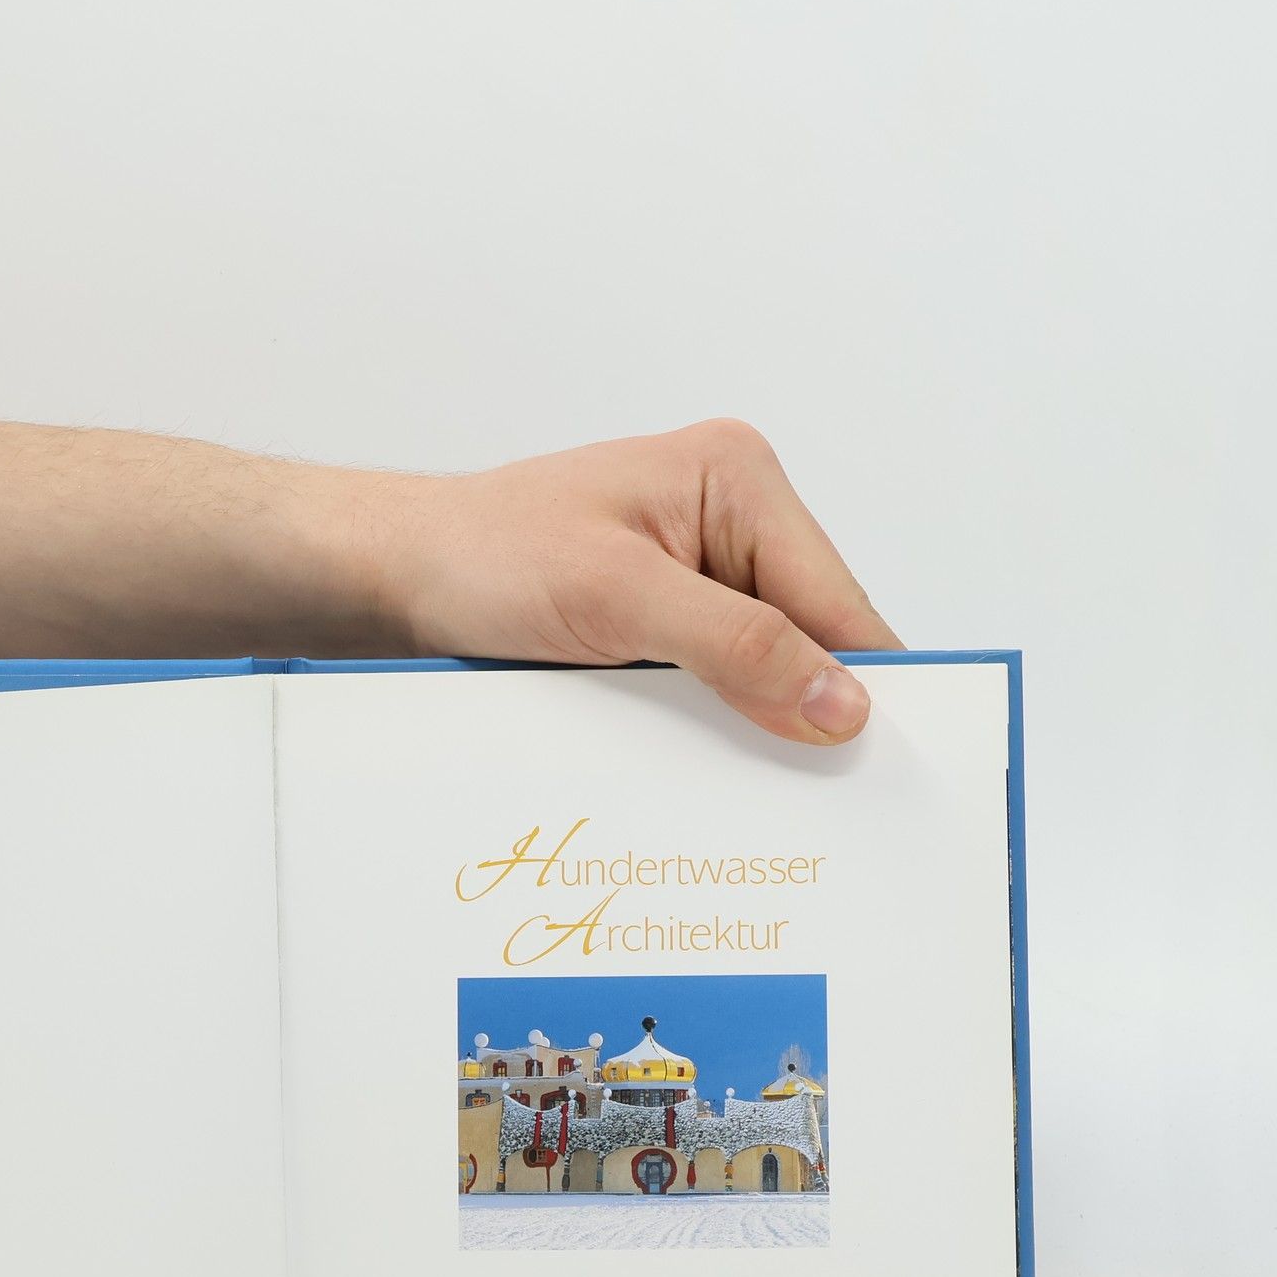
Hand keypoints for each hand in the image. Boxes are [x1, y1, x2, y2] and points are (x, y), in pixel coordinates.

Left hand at [386, 420, 900, 743]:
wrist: (395, 578)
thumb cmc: (482, 557)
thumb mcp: (615, 597)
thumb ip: (736, 645)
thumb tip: (842, 702)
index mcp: (737, 479)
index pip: (838, 600)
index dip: (861, 686)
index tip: (882, 768)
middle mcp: (730, 518)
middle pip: (812, 637)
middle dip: (804, 708)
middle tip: (810, 797)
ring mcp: (698, 571)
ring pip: (766, 669)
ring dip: (752, 721)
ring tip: (744, 781)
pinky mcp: (664, 618)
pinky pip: (717, 682)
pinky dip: (711, 723)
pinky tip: (697, 760)